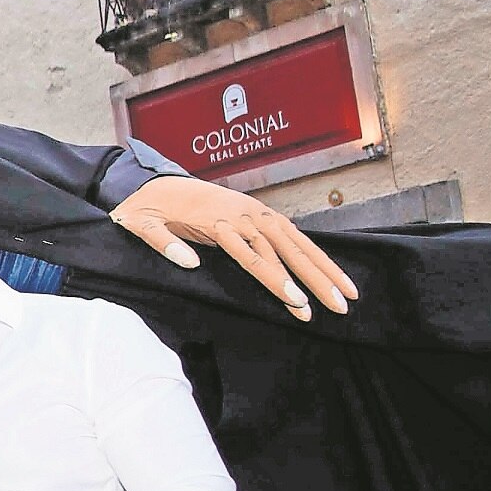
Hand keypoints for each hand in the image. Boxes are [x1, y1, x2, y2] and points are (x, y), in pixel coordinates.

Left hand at [110, 176, 357, 319]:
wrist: (152, 183)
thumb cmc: (148, 210)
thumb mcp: (142, 225)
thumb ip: (164, 244)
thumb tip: (190, 263)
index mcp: (218, 222)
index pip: (253, 257)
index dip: (276, 281)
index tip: (297, 303)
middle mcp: (244, 216)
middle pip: (285, 251)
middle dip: (314, 280)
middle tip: (338, 307)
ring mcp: (254, 213)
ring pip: (296, 243)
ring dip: (324, 269)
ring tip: (348, 295)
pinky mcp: (258, 212)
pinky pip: (291, 234)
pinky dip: (313, 253)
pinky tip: (330, 272)